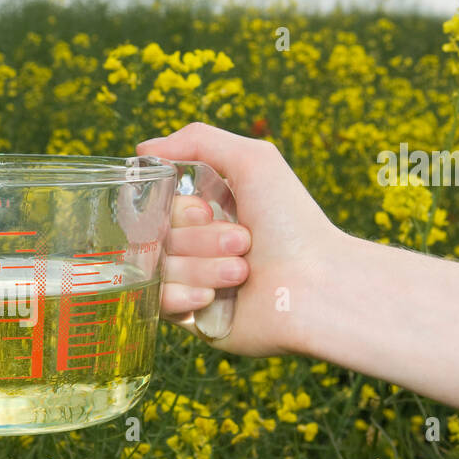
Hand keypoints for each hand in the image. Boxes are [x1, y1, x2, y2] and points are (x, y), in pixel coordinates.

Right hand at [137, 123, 344, 356]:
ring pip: (159, 269)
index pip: (159, 206)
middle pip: (156, 237)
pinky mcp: (191, 318)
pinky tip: (214, 298)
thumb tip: (144, 149)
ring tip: (243, 272)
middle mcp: (196, 246)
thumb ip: (197, 140)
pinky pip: (157, 303)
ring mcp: (192, 282)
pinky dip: (185, 296)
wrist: (315, 289)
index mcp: (207, 212)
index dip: (179, 210)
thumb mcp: (253, 161)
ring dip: (202, 267)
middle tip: (244, 243)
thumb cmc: (292, 224)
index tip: (209, 211)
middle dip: (199, 239)